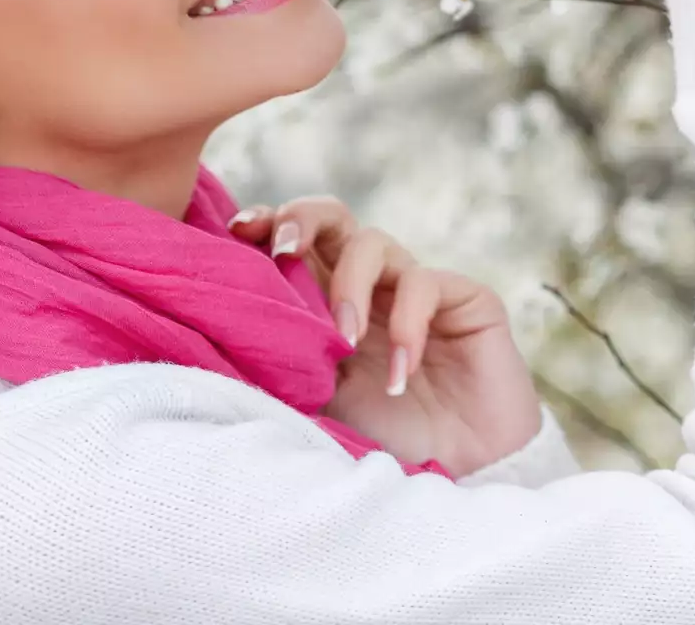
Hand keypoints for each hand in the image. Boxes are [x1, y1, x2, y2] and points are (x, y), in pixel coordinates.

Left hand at [230, 197, 542, 475]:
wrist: (462, 476)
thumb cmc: (389, 441)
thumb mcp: (321, 399)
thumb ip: (287, 358)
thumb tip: (227, 325)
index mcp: (330, 302)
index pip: (296, 242)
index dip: (267, 224)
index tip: (237, 233)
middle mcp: (372, 286)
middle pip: (333, 217)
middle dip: (302, 219)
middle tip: (283, 252)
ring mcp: (418, 288)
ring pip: (373, 242)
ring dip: (350, 286)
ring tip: (346, 341)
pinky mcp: (466, 298)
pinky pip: (424, 285)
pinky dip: (405, 326)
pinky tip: (400, 377)